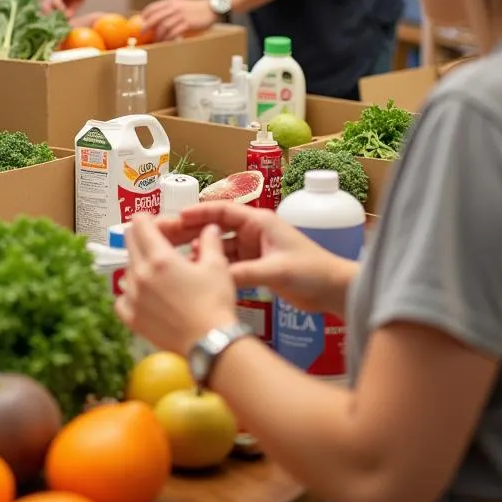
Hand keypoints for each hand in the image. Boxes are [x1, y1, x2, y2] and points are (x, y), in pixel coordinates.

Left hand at [115, 214, 236, 354]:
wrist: (209, 343)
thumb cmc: (214, 304)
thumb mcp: (217, 266)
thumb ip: (210, 241)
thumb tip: (210, 228)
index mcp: (159, 258)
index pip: (139, 224)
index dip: (148, 219)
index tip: (156, 224)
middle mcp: (140, 274)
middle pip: (130, 242)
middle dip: (143, 237)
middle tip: (160, 245)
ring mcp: (133, 297)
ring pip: (127, 269)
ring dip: (139, 264)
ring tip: (159, 274)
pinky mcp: (131, 318)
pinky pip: (121, 297)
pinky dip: (130, 293)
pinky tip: (145, 295)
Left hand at [140, 0, 217, 40]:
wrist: (212, 7)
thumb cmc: (196, 8)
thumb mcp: (180, 4)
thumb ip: (170, 10)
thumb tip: (157, 20)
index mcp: (171, 1)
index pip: (153, 7)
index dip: (145, 15)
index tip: (140, 21)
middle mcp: (174, 7)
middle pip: (155, 17)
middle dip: (147, 26)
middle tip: (142, 33)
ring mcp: (181, 15)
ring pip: (164, 26)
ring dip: (158, 35)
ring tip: (156, 40)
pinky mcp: (188, 23)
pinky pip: (174, 32)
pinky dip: (169, 38)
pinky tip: (167, 41)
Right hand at [164, 203, 357, 314]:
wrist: (335, 290)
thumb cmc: (313, 271)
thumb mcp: (277, 271)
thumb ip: (245, 273)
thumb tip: (215, 278)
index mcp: (259, 221)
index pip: (222, 210)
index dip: (199, 212)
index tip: (177, 217)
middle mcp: (253, 231)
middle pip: (216, 227)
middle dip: (192, 230)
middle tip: (167, 236)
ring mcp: (253, 249)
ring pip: (220, 246)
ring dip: (202, 251)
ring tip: (177, 257)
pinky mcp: (255, 266)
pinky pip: (228, 263)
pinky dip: (214, 266)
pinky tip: (199, 272)